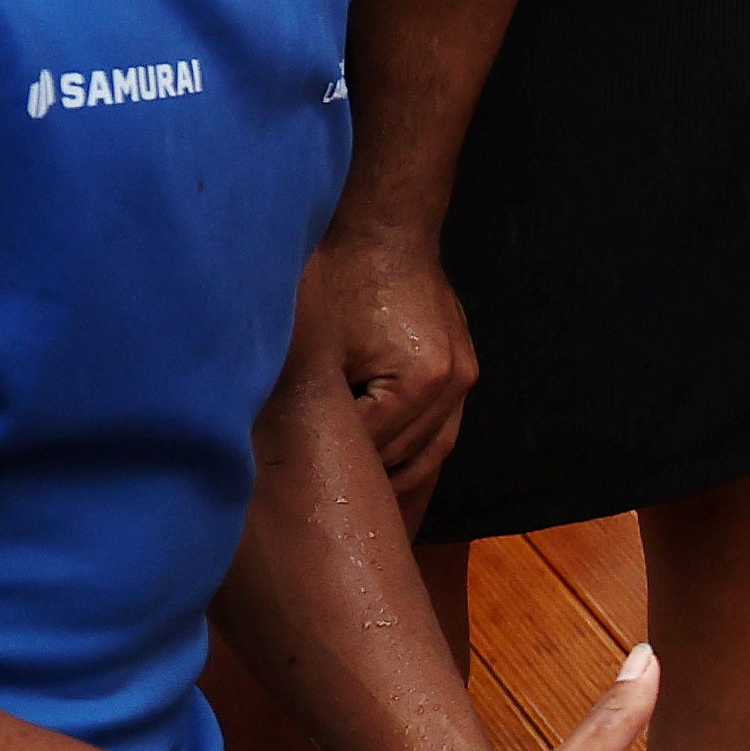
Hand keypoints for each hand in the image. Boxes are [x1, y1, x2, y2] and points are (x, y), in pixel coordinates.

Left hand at [290, 220, 479, 510]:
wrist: (389, 233)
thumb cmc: (347, 280)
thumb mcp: (320, 345)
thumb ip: (315, 402)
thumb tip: (284, 454)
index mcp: (418, 381)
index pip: (370, 448)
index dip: (333, 468)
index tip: (301, 498)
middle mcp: (452, 386)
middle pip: (405, 458)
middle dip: (366, 483)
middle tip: (327, 517)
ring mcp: (465, 380)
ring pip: (432, 452)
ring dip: (397, 478)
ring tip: (361, 508)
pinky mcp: (464, 370)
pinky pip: (442, 429)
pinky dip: (416, 453)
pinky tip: (390, 475)